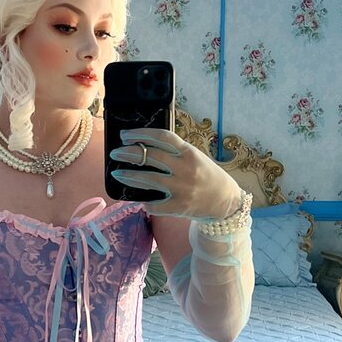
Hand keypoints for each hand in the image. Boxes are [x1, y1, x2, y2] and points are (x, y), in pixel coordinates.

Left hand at [109, 128, 242, 219]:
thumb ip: (174, 152)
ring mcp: (182, 189)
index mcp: (189, 152)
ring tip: (117, 173)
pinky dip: (144, 201)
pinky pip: (154, 204)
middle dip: (128, 153)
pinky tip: (138, 198)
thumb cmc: (206, 175)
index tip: (125, 135)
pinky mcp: (180, 207)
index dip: (141, 134)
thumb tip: (143, 146)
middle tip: (115, 153)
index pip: (162, 137)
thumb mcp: (194, 157)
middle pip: (151, 157)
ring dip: (128, 175)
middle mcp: (186, 169)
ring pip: (148, 180)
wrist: (226, 202)